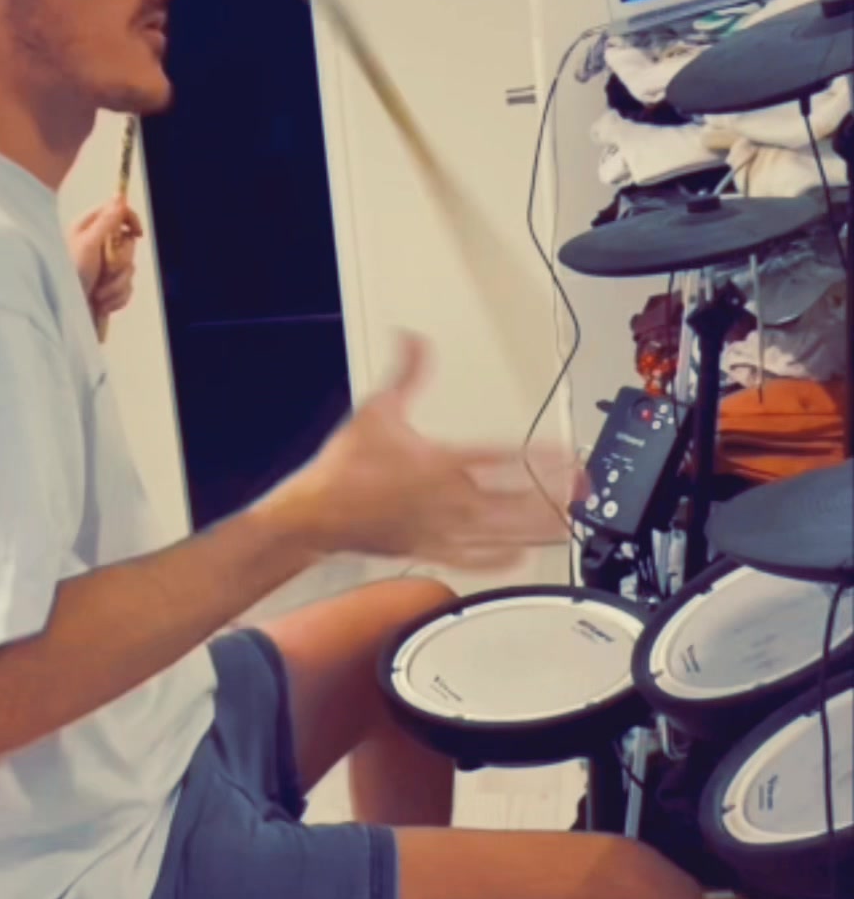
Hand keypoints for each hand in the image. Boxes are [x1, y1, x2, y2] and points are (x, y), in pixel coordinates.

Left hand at [67, 198, 143, 329]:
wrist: (60, 314)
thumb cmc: (68, 277)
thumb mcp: (88, 244)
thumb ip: (106, 221)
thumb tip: (119, 196)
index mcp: (89, 231)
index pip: (118, 213)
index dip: (131, 220)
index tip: (137, 233)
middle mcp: (98, 247)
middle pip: (129, 246)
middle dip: (120, 265)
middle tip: (104, 271)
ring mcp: (104, 269)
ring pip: (130, 272)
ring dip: (116, 287)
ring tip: (97, 294)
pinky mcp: (108, 289)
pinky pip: (127, 291)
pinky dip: (115, 299)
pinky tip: (100, 304)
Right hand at [274, 334, 576, 570]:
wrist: (316, 514)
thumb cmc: (345, 467)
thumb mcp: (377, 408)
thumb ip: (406, 372)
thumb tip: (413, 338)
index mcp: (439, 461)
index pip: (503, 457)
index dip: (541, 456)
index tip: (568, 455)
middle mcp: (447, 498)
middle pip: (514, 499)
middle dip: (552, 494)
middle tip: (582, 490)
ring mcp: (442, 529)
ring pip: (502, 531)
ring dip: (538, 527)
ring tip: (569, 523)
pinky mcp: (431, 551)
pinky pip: (475, 560)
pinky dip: (501, 559)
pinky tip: (523, 555)